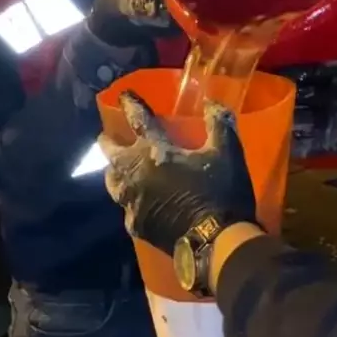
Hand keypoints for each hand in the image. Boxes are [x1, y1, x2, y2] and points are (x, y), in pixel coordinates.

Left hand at [98, 92, 257, 253]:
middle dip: (108, 141)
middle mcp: (135, 173)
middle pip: (111, 152)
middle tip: (109, 137)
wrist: (216, 241)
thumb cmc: (221, 192)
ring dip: (114, 171)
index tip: (125, 96)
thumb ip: (220, 124)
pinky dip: (129, 199)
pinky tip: (136, 201)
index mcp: (155, 151)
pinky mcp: (136, 224)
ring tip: (118, 169)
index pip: (137, 119)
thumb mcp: (228, 153)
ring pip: (112, 180)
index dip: (130, 104)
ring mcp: (132, 201)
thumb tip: (213, 103)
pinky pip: (126, 207)